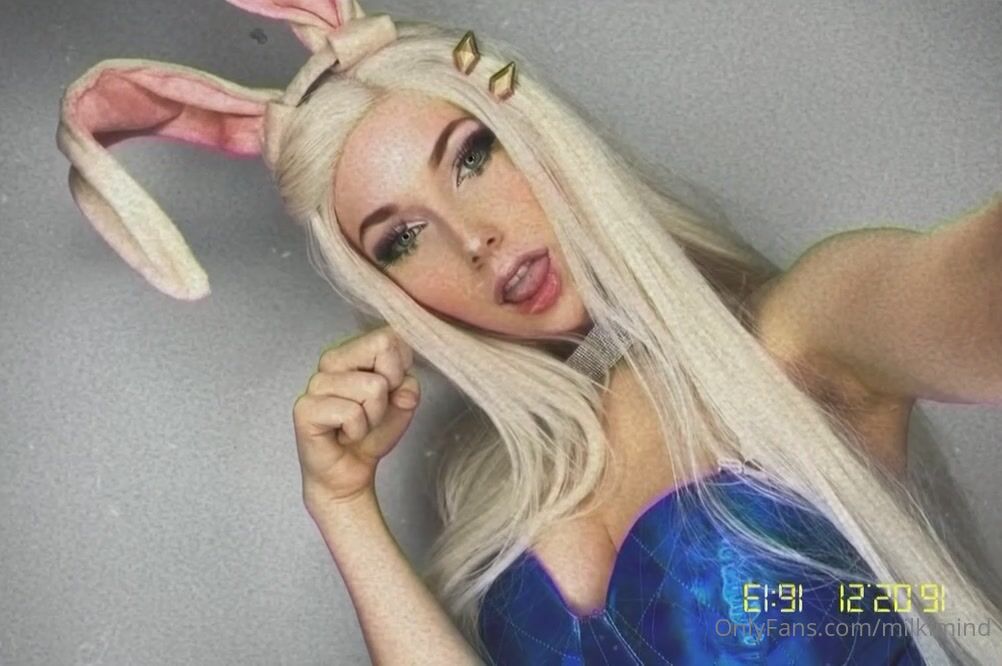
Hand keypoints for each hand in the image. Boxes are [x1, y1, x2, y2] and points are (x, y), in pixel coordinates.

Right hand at [292, 325, 419, 508]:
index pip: (390, 335)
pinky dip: (357, 431)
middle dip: (390, 389)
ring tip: (355, 426)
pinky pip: (351, 413)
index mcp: (353, 352)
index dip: (401, 367)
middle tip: (370, 411)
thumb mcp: (402, 403)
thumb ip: (408, 384)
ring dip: (373, 417)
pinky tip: (343, 436)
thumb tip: (403, 385)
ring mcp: (315, 383)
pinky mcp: (305, 409)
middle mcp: (331, 361)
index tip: (389, 392)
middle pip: (383, 348)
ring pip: (372, 387)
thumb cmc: (372, 434)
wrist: (349, 474)